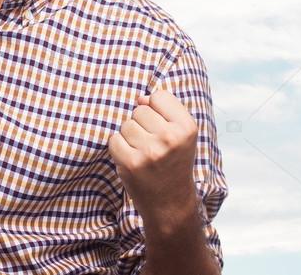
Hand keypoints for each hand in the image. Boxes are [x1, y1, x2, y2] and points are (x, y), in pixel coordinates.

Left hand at [108, 88, 199, 220]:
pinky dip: (119, 149)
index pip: (159, 96)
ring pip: (126, 124)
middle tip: (154, 146)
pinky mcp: (131, 162)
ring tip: (144, 154)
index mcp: (187, 128)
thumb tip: (139, 98)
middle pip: (139, 110)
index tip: (164, 128)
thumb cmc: (174, 164)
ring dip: (130, 137)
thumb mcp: (181, 136)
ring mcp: (150, 151)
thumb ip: (163, 111)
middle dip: (142, 125)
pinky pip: (114, 139)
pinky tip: (133, 161)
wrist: (171, 204)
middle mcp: (170, 138)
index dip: (157, 110)